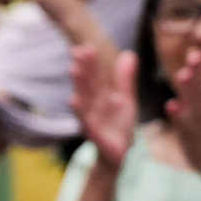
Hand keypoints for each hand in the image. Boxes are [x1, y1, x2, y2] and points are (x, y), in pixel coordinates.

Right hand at [71, 44, 137, 167]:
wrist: (118, 154)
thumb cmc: (118, 125)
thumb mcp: (125, 99)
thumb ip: (125, 79)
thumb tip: (128, 53)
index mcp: (101, 95)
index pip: (95, 74)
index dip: (91, 61)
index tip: (87, 47)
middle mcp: (92, 103)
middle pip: (87, 83)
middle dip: (83, 68)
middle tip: (78, 50)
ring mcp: (90, 116)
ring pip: (83, 97)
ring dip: (78, 84)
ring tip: (73, 68)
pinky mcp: (92, 130)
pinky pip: (84, 118)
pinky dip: (78, 109)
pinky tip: (73, 99)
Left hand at [167, 58, 200, 178]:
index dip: (198, 66)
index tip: (194, 51)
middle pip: (199, 89)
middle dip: (197, 73)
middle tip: (194, 56)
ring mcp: (196, 125)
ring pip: (192, 105)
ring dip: (188, 91)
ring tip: (184, 75)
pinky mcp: (189, 138)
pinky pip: (182, 127)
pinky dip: (177, 117)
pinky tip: (171, 106)